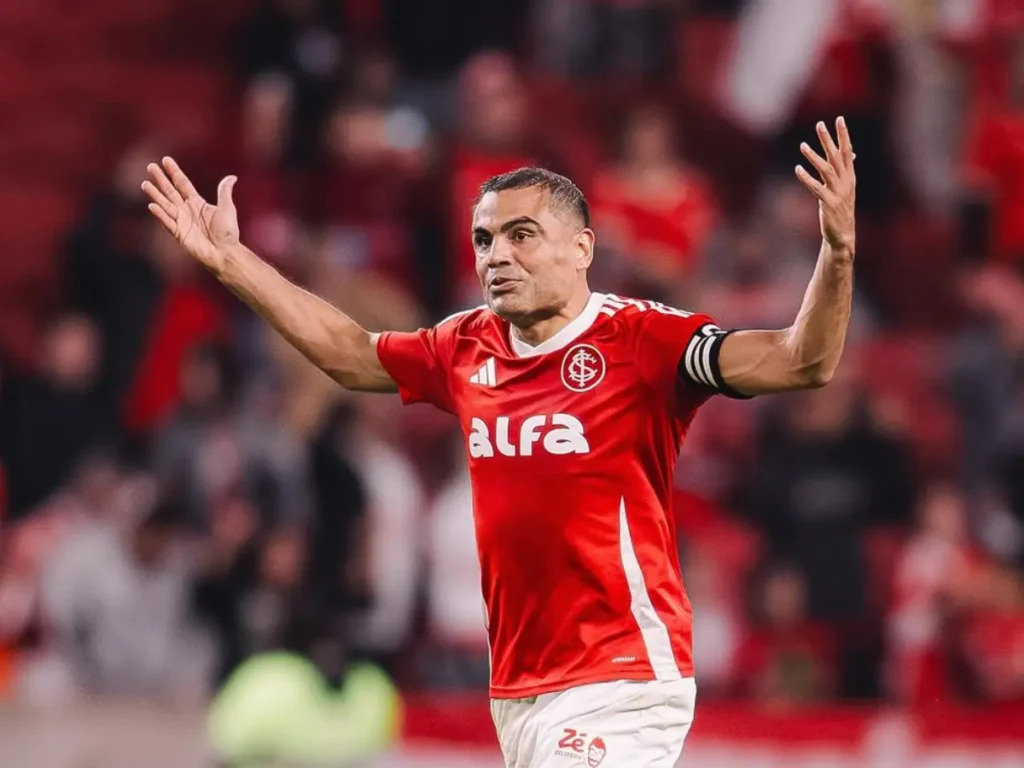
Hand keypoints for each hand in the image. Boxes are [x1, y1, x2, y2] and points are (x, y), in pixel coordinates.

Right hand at [141, 157, 238, 273]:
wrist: (225, 252)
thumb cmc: (228, 232)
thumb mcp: (227, 208)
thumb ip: (224, 191)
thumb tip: (232, 177)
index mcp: (197, 203)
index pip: (182, 184)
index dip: (174, 172)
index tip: (165, 160)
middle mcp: (187, 210)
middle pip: (170, 191)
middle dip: (161, 179)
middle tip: (150, 166)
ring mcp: (181, 222)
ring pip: (165, 205)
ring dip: (155, 194)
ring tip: (145, 184)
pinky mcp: (179, 234)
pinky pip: (167, 222)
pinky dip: (160, 214)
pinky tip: (152, 205)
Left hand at [795, 117, 855, 254]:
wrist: (843, 234)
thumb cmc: (841, 209)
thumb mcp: (846, 187)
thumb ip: (845, 169)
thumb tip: (852, 153)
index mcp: (850, 177)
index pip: (847, 151)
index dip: (843, 135)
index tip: (839, 119)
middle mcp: (846, 182)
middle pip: (836, 156)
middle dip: (828, 139)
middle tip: (820, 124)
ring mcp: (838, 193)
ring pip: (826, 170)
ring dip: (814, 156)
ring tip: (802, 145)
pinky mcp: (828, 204)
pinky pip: (816, 188)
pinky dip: (806, 178)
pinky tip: (797, 169)